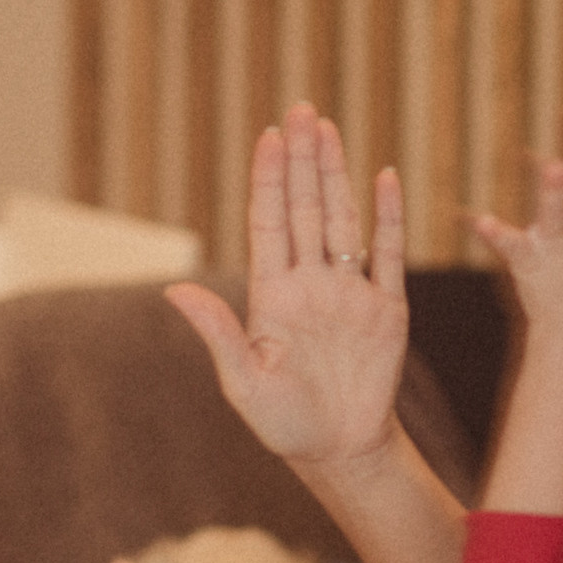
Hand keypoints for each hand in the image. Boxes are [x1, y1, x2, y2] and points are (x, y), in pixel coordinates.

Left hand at [166, 102, 407, 474]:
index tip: (269, 137)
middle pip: (305, 208)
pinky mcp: (387, 310)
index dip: (268, 180)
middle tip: (301, 110)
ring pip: (341, 219)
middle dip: (303, 160)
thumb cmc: (285, 423)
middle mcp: (309, 284)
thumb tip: (174, 290)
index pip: (269, 224)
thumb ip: (218, 333)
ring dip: (336, 175)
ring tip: (328, 128)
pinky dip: (387, 217)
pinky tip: (382, 177)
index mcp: (272, 296)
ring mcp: (349, 293)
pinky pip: (387, 254)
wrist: (341, 451)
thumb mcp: (244, 382)